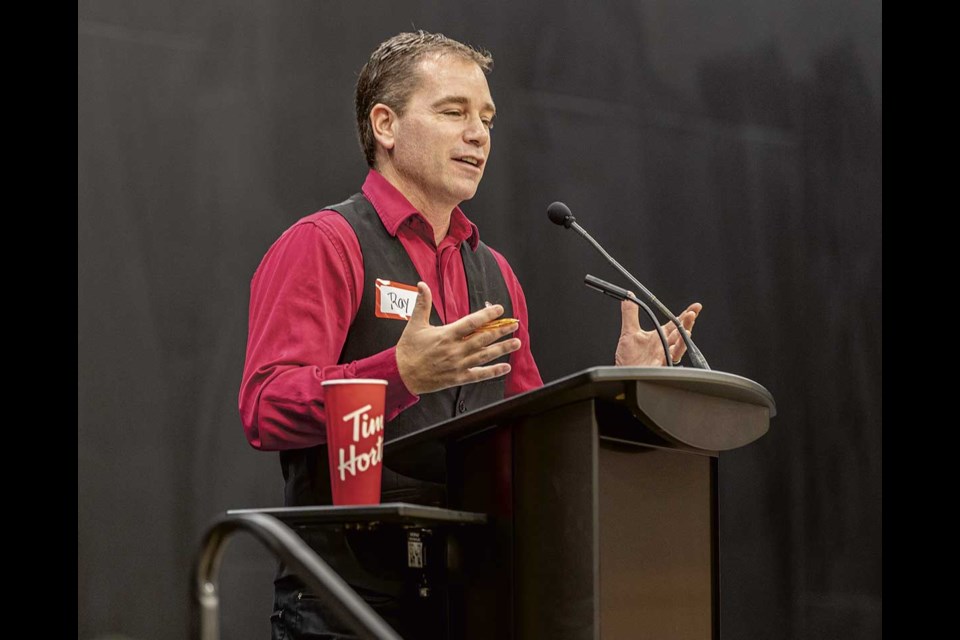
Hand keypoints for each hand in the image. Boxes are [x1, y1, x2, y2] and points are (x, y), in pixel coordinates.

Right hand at [396, 282, 521, 394]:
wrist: (402, 374)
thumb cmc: (408, 349)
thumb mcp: (415, 324)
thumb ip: (422, 303)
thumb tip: (422, 285)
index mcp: (446, 335)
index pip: (472, 322)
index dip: (487, 315)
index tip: (499, 309)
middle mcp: (455, 350)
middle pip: (483, 339)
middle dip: (501, 331)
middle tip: (514, 325)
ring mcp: (458, 365)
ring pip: (485, 356)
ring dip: (503, 349)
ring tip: (516, 343)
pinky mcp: (458, 378)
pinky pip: (479, 375)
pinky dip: (494, 372)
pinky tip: (506, 368)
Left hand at [615, 300, 701, 366]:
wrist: (624, 374)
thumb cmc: (628, 359)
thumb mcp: (628, 332)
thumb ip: (630, 314)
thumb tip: (629, 297)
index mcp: (659, 336)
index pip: (675, 323)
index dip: (685, 314)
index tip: (695, 306)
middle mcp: (664, 345)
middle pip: (680, 332)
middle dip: (687, 323)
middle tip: (692, 313)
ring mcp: (664, 355)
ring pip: (679, 345)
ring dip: (684, 336)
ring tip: (687, 328)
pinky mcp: (661, 365)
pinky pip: (672, 357)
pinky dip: (677, 349)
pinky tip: (681, 341)